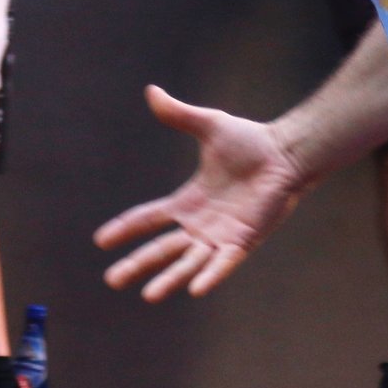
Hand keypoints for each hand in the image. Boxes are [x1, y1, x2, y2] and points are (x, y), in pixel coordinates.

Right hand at [94, 86, 308, 300]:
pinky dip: (210, 275)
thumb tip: (152, 91)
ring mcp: (221, 234)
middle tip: (112, 280)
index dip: (126, 229)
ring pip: (189, 262)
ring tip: (149, 295)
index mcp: (188, 201)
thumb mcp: (208, 126)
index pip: (150, 219)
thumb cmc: (250, 141)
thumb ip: (179, 115)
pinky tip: (195, 290)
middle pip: (161, 248)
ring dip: (169, 278)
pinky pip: (223, 262)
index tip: (101, 241)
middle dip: (137, 264)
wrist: (285, 152)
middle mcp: (200, 224)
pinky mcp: (243, 239)